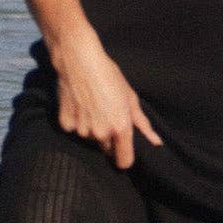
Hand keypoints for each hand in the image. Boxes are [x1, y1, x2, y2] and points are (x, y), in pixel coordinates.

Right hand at [50, 28, 163, 169]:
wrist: (79, 60)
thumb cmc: (109, 75)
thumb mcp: (130, 97)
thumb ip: (142, 123)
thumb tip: (156, 142)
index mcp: (120, 128)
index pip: (124, 162)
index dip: (124, 158)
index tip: (123, 151)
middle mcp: (101, 133)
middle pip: (106, 149)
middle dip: (108, 138)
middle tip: (106, 116)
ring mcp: (82, 130)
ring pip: (89, 138)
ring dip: (91, 129)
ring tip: (91, 107)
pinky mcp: (65, 124)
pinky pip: (73, 130)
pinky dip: (75, 121)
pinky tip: (78, 105)